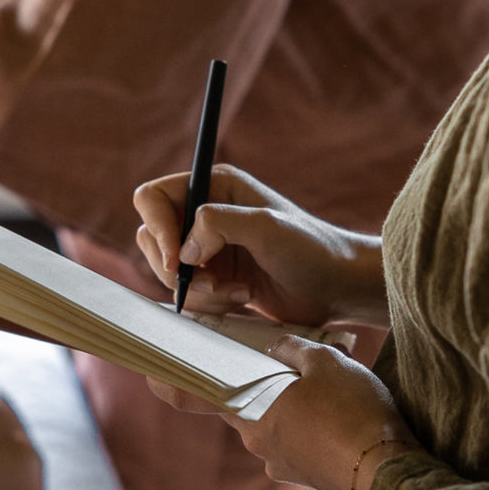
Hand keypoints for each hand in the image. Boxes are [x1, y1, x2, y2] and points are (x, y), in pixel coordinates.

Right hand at [134, 164, 387, 327]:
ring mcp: (207, 247)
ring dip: (198, 291)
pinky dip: (207, 304)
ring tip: (239, 293)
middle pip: (151, 239)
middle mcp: (205, 213)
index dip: (158, 228)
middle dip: (177, 269)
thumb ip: (218, 223)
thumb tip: (182, 250)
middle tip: (213, 284)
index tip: (178, 260)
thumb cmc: (311, 250)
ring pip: (166, 272)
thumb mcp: (266, 227)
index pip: (153, 198)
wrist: (336, 287)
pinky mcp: (214, 277)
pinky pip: (186, 294)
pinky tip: (242, 299)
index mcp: (215, 186)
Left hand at [148, 335, 418, 489]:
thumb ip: (293, 349)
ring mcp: (278, 460)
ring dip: (290, 404)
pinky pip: (294, 440)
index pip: (194, 395)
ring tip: (325, 387)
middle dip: (261, 382)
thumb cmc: (354, 410)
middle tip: (283, 361)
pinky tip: (334, 413)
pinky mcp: (302, 472)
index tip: (152, 371)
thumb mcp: (325, 361)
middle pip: (242, 403)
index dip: (171, 382)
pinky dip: (307, 425)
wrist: (387, 468)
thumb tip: (277, 347)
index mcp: (251, 409)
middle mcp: (256, 439)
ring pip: (272, 421)